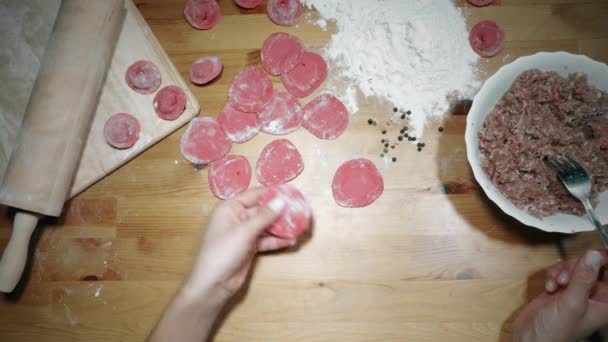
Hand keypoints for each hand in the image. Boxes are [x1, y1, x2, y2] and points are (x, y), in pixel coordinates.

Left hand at [184, 187, 294, 302]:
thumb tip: (282, 200)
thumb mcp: (244, 232)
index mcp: (230, 208)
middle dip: (280, 211)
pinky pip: (266, 240)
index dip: (272, 193)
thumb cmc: (223, 252)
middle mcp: (237, 217)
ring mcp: (244, 233)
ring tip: (301, 225)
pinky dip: (277, 240)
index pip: (254, 195)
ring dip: (282, 226)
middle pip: (263, 210)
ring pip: (266, 226)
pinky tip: (292, 241)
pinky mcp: (250, 247)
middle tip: (301, 210)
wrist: (213, 284)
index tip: (292, 192)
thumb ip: (264, 216)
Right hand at [512, 250, 607, 341]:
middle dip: (577, 267)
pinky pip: (560, 272)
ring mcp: (575, 292)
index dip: (604, 261)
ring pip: (575, 267)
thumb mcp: (573, 303)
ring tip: (555, 284)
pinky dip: (552, 276)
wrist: (530, 338)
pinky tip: (548, 287)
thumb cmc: (556, 329)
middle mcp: (592, 295)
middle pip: (592, 267)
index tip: (593, 254)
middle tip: (566, 278)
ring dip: (562, 271)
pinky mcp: (560, 289)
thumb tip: (594, 255)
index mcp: (604, 302)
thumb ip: (584, 278)